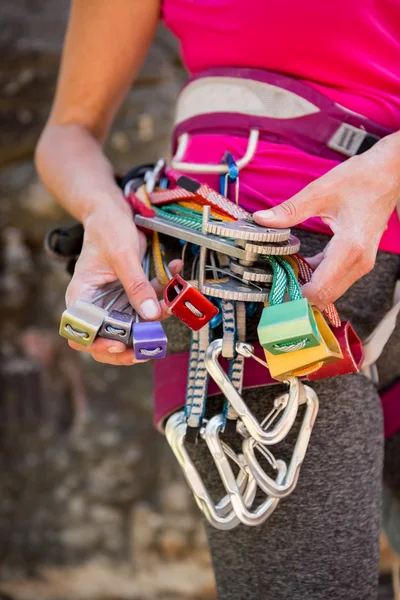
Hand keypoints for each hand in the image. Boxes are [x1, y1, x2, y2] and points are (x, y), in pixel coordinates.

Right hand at [66, 206, 181, 364]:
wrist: (114, 212)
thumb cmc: (107, 229)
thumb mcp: (122, 255)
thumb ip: (136, 285)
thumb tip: (150, 314)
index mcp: (82, 297)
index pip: (82, 333)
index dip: (97, 345)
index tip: (119, 344)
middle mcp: (97, 305)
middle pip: (106, 339)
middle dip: (128, 348)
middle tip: (147, 350)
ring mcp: (115, 302)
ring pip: (132, 329)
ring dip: (152, 326)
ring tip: (169, 309)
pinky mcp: (133, 296)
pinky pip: (148, 308)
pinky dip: (164, 301)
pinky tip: (174, 279)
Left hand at [254, 133, 399, 309]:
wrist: (389, 174)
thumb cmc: (361, 179)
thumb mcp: (320, 191)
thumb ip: (289, 210)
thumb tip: (261, 220)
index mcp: (349, 247)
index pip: (320, 290)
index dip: (295, 297)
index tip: (272, 292)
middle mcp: (358, 261)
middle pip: (325, 297)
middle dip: (298, 296)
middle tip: (272, 286)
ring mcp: (361, 263)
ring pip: (330, 290)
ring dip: (306, 287)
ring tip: (281, 275)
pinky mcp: (359, 260)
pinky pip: (334, 278)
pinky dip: (316, 277)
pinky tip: (298, 265)